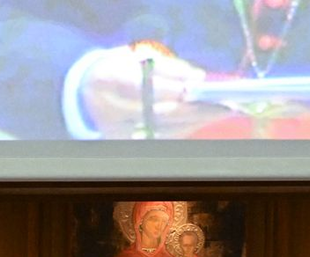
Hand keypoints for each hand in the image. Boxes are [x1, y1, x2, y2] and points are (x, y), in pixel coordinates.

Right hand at [79, 45, 227, 137]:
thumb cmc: (115, 70)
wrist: (84, 96)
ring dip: (196, 121)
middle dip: (196, 108)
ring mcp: (118, 131)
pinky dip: (184, 129)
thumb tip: (198, 77)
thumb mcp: (134, 59)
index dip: (177, 86)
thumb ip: (165, 67)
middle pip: (161, 112)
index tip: (203, 85)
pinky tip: (201, 121)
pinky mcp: (126, 145)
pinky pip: (162, 138)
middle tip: (226, 104)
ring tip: (221, 111)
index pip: (149, 85)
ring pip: (165, 129)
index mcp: (109, 78)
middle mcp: (111, 108)